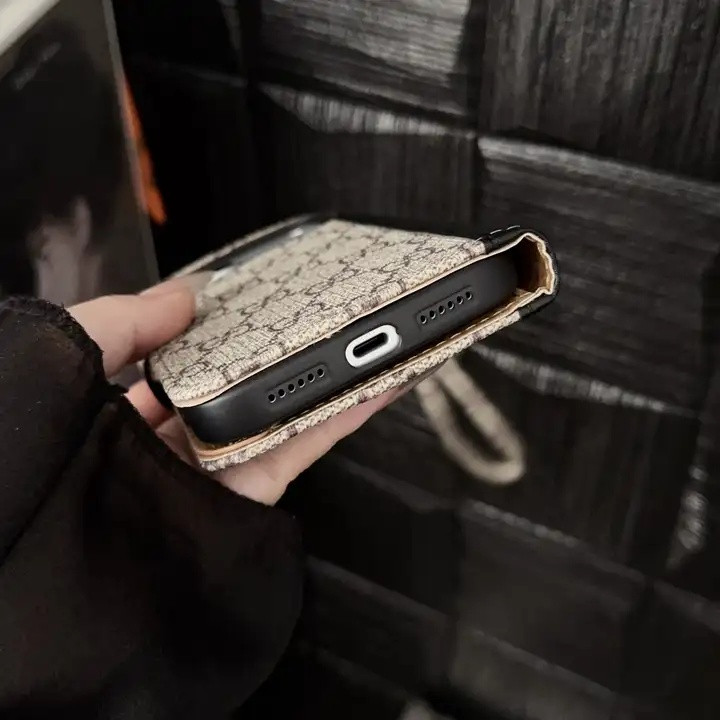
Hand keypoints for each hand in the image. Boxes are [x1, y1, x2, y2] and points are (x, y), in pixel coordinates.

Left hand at [69, 277, 400, 504]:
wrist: (36, 536)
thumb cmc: (38, 438)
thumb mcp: (72, 355)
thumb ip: (125, 321)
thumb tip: (182, 295)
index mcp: (126, 411)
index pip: (187, 366)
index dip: (225, 336)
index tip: (260, 309)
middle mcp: (169, 446)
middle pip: (243, 395)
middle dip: (285, 361)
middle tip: (325, 325)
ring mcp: (206, 475)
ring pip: (276, 423)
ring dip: (326, 386)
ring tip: (365, 348)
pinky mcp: (236, 504)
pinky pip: (291, 455)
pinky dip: (333, 423)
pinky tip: (365, 390)